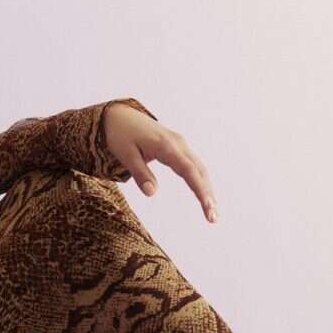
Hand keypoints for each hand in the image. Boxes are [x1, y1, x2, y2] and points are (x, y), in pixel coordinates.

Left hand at [103, 102, 218, 222]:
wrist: (119, 115)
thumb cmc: (120, 134)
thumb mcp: (126, 154)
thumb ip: (140, 173)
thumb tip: (152, 193)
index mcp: (166, 146)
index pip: (189, 171)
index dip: (200, 190)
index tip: (208, 207)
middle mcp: (178, 143)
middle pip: (199, 171)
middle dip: (208, 194)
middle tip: (213, 218)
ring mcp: (179, 143)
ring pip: (199, 167)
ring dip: (206, 188)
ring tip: (211, 211)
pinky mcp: (177, 146)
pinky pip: (193, 164)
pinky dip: (200, 179)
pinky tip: (203, 194)